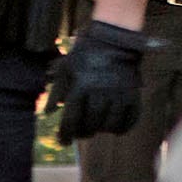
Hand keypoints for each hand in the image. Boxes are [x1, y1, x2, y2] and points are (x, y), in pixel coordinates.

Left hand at [55, 20, 150, 142]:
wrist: (114, 38)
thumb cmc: (86, 54)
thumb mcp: (66, 68)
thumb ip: (56, 92)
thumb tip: (48, 114)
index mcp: (81, 86)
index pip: (71, 120)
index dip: (65, 135)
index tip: (63, 142)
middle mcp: (100, 92)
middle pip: (91, 126)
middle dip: (84, 133)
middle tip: (81, 133)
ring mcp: (119, 94)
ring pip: (110, 126)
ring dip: (102, 131)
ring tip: (97, 128)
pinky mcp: (133, 94)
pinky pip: (130, 120)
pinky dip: (122, 128)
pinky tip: (115, 128)